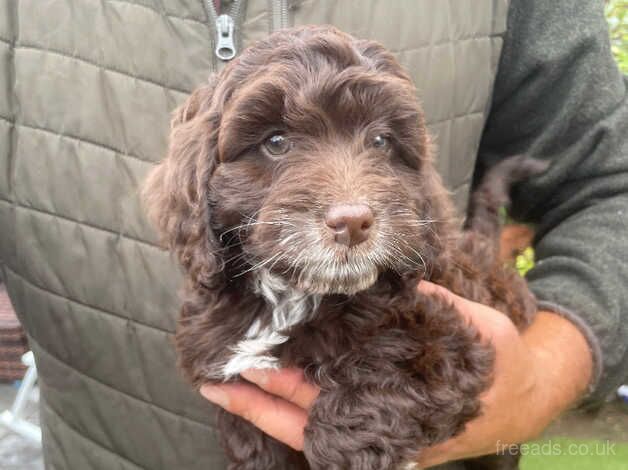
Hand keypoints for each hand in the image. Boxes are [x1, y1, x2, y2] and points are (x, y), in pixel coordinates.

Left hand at [200, 281, 592, 465]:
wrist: (522, 393)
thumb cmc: (496, 361)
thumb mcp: (469, 328)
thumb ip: (424, 306)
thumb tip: (380, 281)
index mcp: (390, 411)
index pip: (317, 403)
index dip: (274, 389)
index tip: (236, 369)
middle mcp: (375, 423)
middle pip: (299, 415)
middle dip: (256, 396)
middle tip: (213, 374)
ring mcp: (374, 424)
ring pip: (307, 419)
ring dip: (268, 401)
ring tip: (228, 378)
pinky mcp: (378, 416)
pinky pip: (327, 411)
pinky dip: (298, 395)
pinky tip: (276, 373)